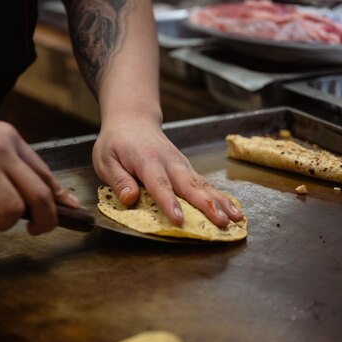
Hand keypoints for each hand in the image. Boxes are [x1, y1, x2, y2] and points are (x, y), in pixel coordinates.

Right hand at [0, 102, 78, 234]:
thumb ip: (13, 161)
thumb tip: (41, 187)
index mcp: (11, 140)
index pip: (46, 174)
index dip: (60, 199)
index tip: (70, 212)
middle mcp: (1, 149)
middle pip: (39, 195)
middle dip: (44, 221)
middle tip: (34, 230)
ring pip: (12, 209)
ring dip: (2, 222)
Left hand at [92, 116, 242, 227]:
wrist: (133, 119)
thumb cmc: (117, 142)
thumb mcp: (105, 159)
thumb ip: (118, 180)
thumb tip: (130, 198)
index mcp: (147, 161)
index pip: (159, 184)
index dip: (169, 202)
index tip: (179, 219)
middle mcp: (169, 162)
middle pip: (190, 185)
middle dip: (207, 205)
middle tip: (221, 222)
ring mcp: (182, 164)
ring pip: (203, 184)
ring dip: (221, 202)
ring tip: (236, 218)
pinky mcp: (188, 168)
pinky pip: (205, 184)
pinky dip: (221, 197)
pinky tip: (234, 210)